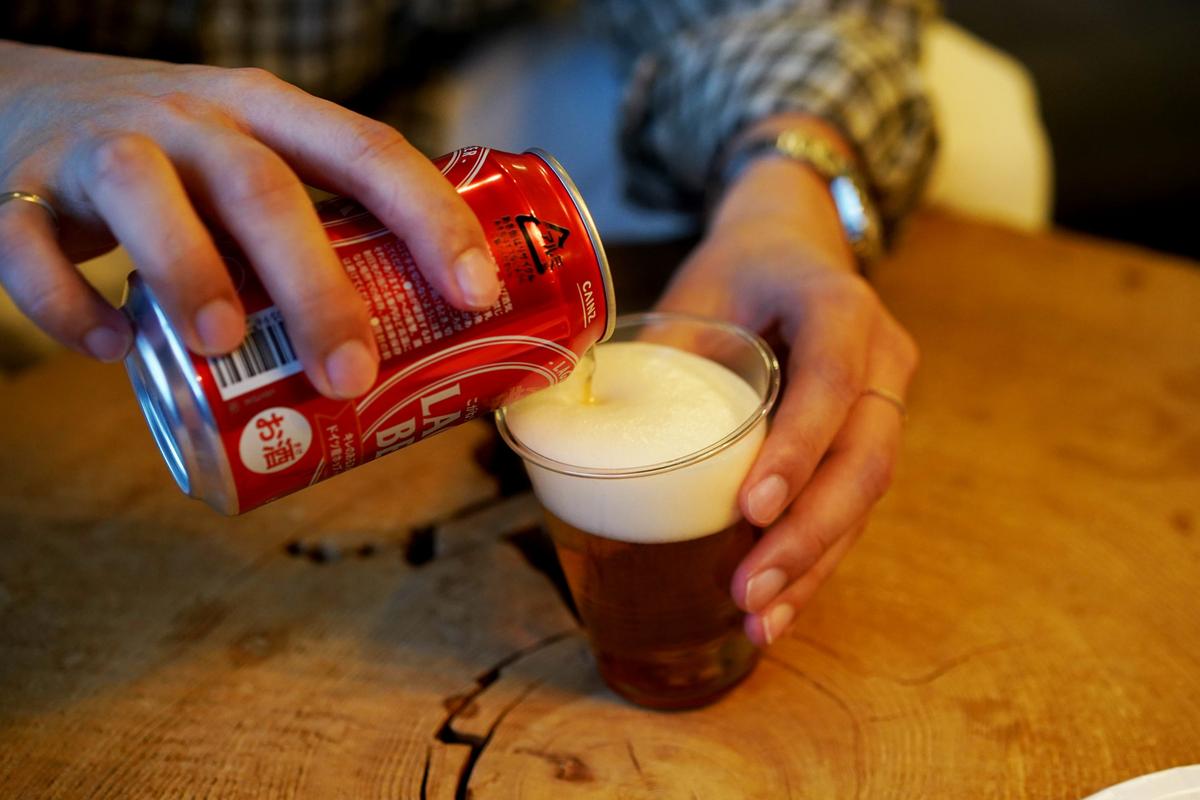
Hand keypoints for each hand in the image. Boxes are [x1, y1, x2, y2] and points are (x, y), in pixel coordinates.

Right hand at [0, 41, 499, 396]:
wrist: (19, 103)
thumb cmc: (177, 161)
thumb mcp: (254, 165)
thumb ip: (315, 232)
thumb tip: (419, 343)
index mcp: (269, 113)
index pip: (367, 150)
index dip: (429, 217)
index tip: (475, 292)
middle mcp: (192, 118)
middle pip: (264, 189)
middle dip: (314, 286)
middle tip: (352, 375)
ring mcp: (102, 147)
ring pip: (144, 195)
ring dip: (189, 273)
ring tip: (223, 346)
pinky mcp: (19, 191)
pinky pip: (31, 249)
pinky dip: (71, 308)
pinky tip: (115, 352)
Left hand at [655, 127, 918, 646]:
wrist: (793, 247)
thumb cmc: (736, 269)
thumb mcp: (697, 291)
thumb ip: (661, 354)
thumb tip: (577, 426)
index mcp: (838, 305)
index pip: (831, 378)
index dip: (797, 446)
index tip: (751, 507)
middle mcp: (881, 356)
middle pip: (865, 458)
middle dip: (807, 535)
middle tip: (747, 591)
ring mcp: (886, 401)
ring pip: (865, 495)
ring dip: (812, 566)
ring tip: (760, 623)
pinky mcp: (870, 439)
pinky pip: (852, 505)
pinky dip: (814, 560)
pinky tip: (777, 607)